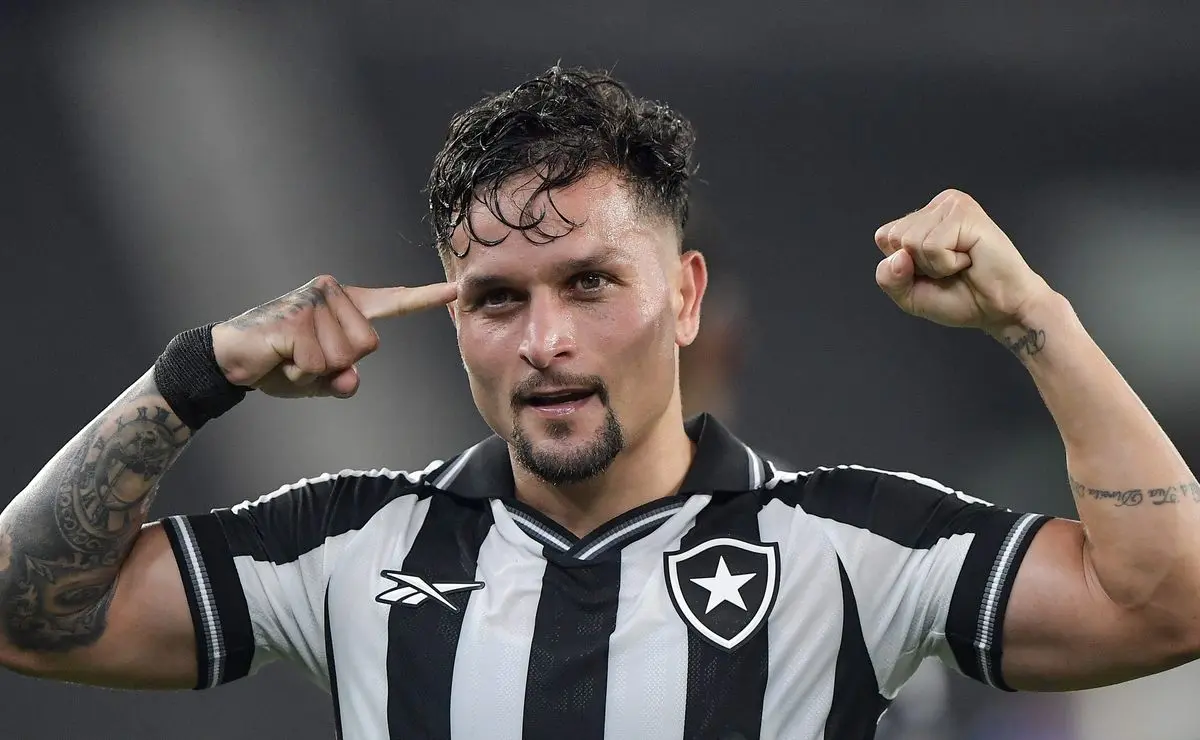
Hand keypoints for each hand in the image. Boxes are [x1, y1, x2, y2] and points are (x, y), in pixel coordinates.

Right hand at [211, 275, 456, 398]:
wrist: (228, 357)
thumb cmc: (278, 363)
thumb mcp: (318, 378)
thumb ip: (340, 380)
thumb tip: (349, 381)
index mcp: (345, 305)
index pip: (392, 302)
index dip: (425, 298)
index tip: (456, 290)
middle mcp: (332, 294)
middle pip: (367, 346)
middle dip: (337, 365)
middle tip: (302, 358)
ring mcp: (314, 303)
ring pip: (343, 357)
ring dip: (314, 371)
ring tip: (288, 356)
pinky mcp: (296, 319)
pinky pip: (317, 364)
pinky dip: (297, 373)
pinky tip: (279, 357)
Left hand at [873, 189, 1052, 331]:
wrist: (1001, 309)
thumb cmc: (962, 298)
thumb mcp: (909, 295)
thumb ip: (889, 278)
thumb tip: (896, 257)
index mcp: (922, 219)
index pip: (884, 237)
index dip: (902, 265)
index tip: (932, 271)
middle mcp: (936, 206)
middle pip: (894, 238)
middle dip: (918, 265)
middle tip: (950, 268)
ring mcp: (951, 205)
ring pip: (911, 242)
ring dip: (935, 265)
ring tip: (961, 263)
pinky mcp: (965, 213)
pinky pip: (932, 246)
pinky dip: (947, 263)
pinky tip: (969, 259)